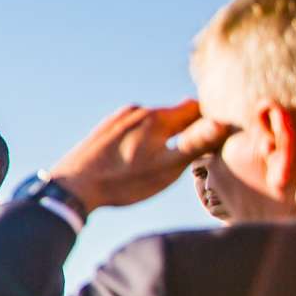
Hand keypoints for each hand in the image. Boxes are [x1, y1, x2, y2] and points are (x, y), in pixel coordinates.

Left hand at [47, 99, 231, 214]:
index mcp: (157, 117)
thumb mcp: (166, 167)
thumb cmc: (122, 181)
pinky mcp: (105, 129)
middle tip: (198, 149)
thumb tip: (224, 123)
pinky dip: (146, 138)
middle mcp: (138, 111)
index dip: (210, 120)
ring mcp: (118, 119)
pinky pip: (135, 128)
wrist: (71, 187)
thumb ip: (196, 144)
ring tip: (169, 155)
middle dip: (189, 128)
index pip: (196, 108)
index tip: (217, 136)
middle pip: (174, 114)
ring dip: (165, 134)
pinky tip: (142, 156)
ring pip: (153, 122)